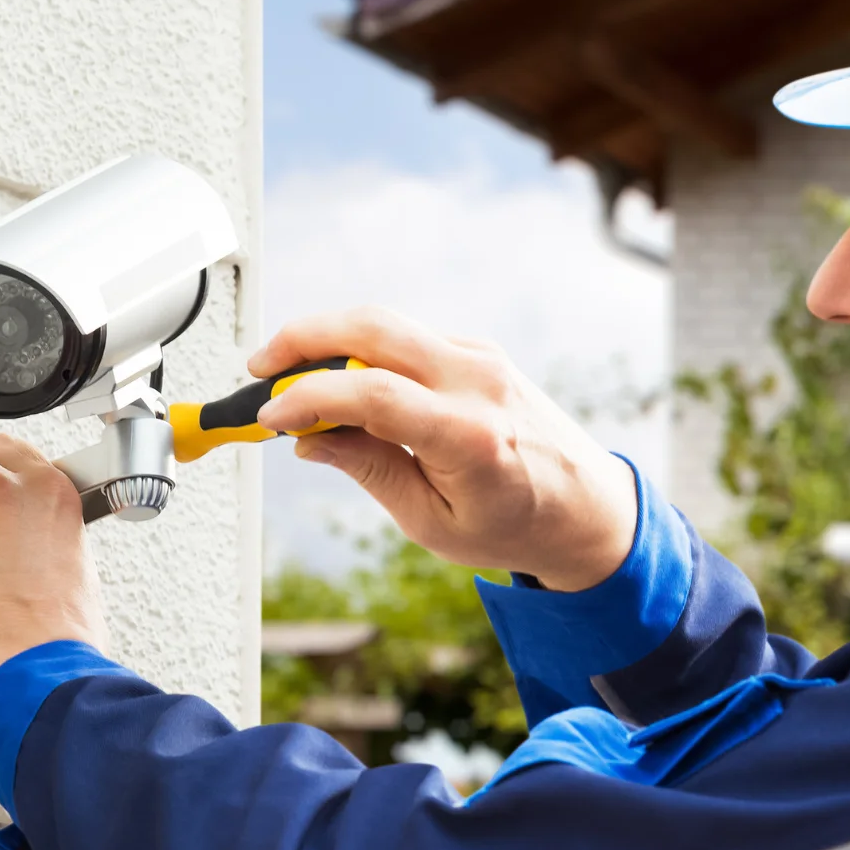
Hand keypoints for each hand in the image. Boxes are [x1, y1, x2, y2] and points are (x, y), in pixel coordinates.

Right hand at [252, 309, 636, 590]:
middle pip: (374, 327)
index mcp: (468, 436)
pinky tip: (342, 380)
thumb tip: (310, 437)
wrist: (587, 508)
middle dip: (305, 336)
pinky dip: (366, 349)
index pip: (370, 394)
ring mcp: (482, 359)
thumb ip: (368, 470)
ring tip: (290, 374)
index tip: (271, 413)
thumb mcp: (431, 522)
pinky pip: (410, 338)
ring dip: (330, 337)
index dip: (308, 396)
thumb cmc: (517, 525)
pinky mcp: (481, 352)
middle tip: (262, 364)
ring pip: (389, 324)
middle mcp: (477, 383)